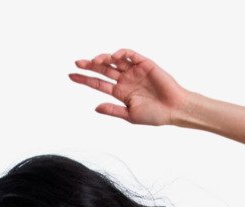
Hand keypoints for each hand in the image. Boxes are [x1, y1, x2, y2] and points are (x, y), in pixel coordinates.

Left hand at [68, 50, 189, 127]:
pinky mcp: (144, 63)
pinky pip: (130, 55)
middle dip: (89, 65)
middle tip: (77, 63)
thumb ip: (113, 110)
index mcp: (120, 93)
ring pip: (114, 61)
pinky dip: (121, 53)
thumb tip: (95, 107)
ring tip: (95, 61)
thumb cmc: (154, 115)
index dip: (84, 79)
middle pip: (103, 69)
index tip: (71, 75)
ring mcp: (133, 71)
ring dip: (103, 59)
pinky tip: (113, 57)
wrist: (173, 109)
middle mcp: (125, 80)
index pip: (98, 83)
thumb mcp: (130, 115)